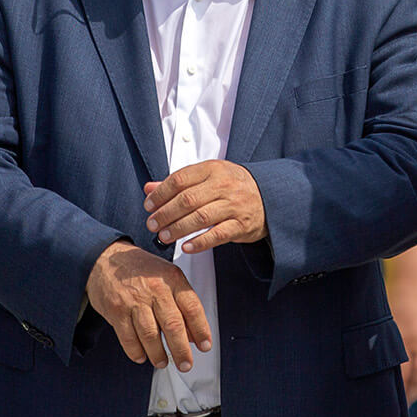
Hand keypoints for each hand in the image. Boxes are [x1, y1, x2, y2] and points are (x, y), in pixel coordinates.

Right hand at [87, 241, 212, 369]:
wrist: (106, 257)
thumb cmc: (141, 270)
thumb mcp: (167, 276)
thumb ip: (181, 303)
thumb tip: (193, 334)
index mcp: (172, 279)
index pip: (192, 308)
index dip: (201, 330)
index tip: (205, 346)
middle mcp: (154, 289)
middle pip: (173, 325)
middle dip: (181, 350)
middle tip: (186, 364)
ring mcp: (134, 300)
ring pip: (150, 335)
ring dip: (158, 354)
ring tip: (162, 362)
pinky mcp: (116, 310)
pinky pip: (128, 338)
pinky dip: (136, 352)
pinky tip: (141, 356)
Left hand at [144, 160, 266, 253]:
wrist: (268, 196)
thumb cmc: (232, 186)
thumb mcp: (207, 176)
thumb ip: (178, 183)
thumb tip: (148, 188)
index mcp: (213, 169)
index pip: (179, 179)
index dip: (160, 194)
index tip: (148, 206)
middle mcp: (224, 185)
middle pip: (187, 200)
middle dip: (165, 214)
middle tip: (152, 224)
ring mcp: (234, 205)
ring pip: (200, 218)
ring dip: (178, 229)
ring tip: (163, 237)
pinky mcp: (241, 225)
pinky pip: (217, 235)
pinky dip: (199, 242)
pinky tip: (185, 247)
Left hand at [386, 242, 416, 404]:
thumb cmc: (394, 298)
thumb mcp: (384, 321)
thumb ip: (383, 344)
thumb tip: (376, 366)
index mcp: (405, 339)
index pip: (402, 375)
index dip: (398, 391)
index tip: (391, 402)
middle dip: (411, 394)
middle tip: (402, 405)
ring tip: (415, 394)